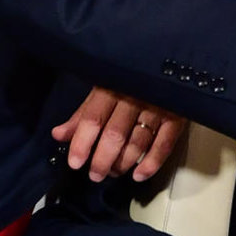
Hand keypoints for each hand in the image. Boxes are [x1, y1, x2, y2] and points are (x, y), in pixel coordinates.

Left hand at [52, 87, 187, 182]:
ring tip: (114, 172)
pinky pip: (164, 144)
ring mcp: (157, 107)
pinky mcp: (177, 116)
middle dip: (102, 160)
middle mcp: (134, 96)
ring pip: (138, 142)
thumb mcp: (103, 88)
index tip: (75, 163)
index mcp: (112, 87)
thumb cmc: (131, 78)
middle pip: (115, 135)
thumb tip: (59, 135)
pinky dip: (152, 163)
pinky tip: (139, 175)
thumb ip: (83, 113)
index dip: (82, 143)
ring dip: (123, 163)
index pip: (93, 118)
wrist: (169, 60)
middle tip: (95, 175)